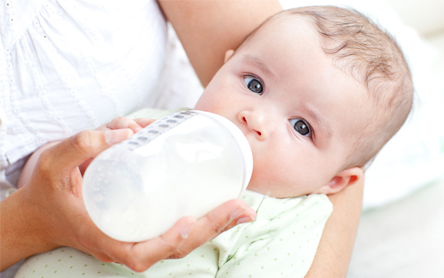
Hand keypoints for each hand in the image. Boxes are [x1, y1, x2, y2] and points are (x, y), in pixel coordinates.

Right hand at [1, 121, 255, 271]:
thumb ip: (81, 145)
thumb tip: (127, 132)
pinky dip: (203, 222)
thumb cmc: (46, 194)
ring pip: (182, 240)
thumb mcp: (52, 166)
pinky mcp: (143, 228)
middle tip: (242, 207)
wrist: (38, 215)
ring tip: (243, 209)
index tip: (191, 221)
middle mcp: (128, 245)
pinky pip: (177, 230)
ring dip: (215, 227)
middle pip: (177, 246)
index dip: (172, 241)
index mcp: (108, 240)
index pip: (146, 252)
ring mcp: (137, 238)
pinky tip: (222, 206)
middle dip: (212, 229)